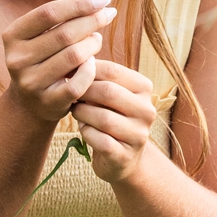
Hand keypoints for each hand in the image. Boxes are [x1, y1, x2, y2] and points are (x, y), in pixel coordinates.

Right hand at [2, 0, 117, 126]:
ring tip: (97, 39)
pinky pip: (79, 81)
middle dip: (92, 21)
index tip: (102, 0)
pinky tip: (93, 63)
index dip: (78, 4)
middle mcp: (17, 59)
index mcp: (12, 36)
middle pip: (65, 34)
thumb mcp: (43, 36)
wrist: (29, 103)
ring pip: (75, 56)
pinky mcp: (47, 101)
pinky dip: (91, 69)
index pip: (48, 13)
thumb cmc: (41, 60)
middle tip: (108, 15)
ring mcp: (30, 82)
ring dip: (93, 44)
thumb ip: (63, 15)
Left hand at [74, 60, 156, 184]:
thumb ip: (97, 77)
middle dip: (83, 92)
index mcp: (144, 89)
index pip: (113, 70)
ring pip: (104, 118)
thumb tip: (75, 59)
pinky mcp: (126, 155)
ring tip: (76, 111)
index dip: (87, 70)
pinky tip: (84, 129)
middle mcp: (147, 110)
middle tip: (70, 94)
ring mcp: (139, 134)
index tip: (71, 73)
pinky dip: (86, 133)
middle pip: (108, 92)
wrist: (120, 157)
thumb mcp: (108, 95)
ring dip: (82, 113)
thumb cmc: (109, 116)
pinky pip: (99, 140)